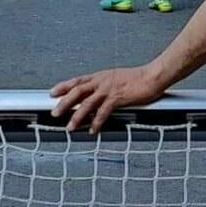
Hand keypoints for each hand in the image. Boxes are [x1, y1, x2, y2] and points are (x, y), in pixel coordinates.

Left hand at [51, 65, 166, 132]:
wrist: (153, 76)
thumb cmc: (138, 78)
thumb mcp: (117, 78)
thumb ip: (106, 86)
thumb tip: (98, 95)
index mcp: (101, 76)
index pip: (77, 81)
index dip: (63, 86)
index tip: (52, 93)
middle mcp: (102, 81)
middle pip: (77, 91)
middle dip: (64, 103)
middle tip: (54, 113)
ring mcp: (109, 89)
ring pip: (87, 103)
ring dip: (77, 116)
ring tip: (70, 127)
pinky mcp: (118, 97)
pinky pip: (103, 112)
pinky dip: (96, 122)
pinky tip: (92, 130)